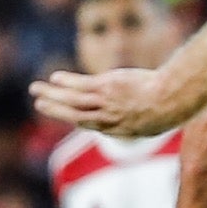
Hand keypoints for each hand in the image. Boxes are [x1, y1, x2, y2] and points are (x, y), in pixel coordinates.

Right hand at [30, 67, 167, 135]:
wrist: (170, 100)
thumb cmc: (169, 110)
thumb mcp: (158, 119)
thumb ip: (147, 118)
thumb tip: (155, 116)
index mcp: (119, 129)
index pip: (92, 124)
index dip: (78, 119)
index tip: (68, 114)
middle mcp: (107, 119)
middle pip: (74, 115)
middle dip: (55, 110)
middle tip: (39, 104)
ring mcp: (105, 103)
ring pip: (71, 101)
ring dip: (51, 96)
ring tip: (36, 90)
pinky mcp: (105, 87)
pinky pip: (79, 86)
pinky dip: (65, 83)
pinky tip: (54, 78)